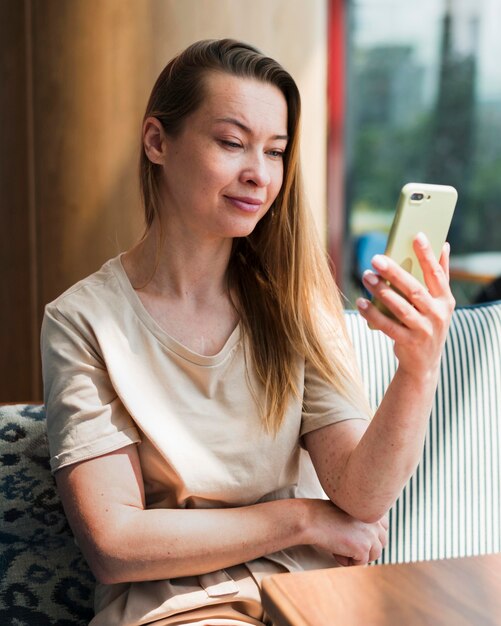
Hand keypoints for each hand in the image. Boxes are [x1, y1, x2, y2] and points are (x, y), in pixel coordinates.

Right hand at [305, 499, 387, 565]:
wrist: (311, 519)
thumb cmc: (323, 514)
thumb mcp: (347, 511)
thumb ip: (361, 521)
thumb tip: (367, 540)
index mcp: (371, 509)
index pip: (383, 528)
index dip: (370, 536)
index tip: (357, 537)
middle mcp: (374, 521)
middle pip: (381, 544)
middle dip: (366, 548)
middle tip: (347, 546)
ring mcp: (371, 535)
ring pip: (373, 556)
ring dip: (357, 556)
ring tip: (339, 548)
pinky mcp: (363, 548)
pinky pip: (360, 563)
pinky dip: (347, 561)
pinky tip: (335, 551)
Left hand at [357, 233, 454, 376]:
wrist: (424, 363)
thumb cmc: (428, 323)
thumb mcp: (439, 303)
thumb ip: (440, 276)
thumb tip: (444, 244)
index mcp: (446, 300)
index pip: (437, 273)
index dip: (427, 255)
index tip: (416, 235)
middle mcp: (438, 315)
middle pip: (414, 289)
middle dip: (395, 272)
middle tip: (376, 259)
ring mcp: (424, 330)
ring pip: (400, 307)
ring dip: (381, 291)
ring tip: (366, 277)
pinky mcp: (409, 343)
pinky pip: (387, 326)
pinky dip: (373, 314)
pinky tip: (360, 303)